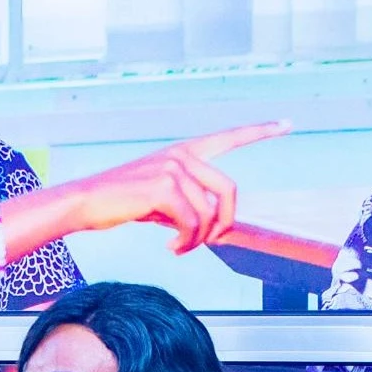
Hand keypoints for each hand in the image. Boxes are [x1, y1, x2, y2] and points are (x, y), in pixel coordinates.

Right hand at [53, 123, 287, 254]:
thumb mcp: (159, 199)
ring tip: (179, 247)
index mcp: (183, 152)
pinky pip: (192, 224)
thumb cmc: (119, 203)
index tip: (287, 124)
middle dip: (224, 224)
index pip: (228, 137)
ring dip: (197, 240)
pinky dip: (185, 243)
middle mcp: (181, 155)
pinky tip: (171, 247)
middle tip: (209, 243)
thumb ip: (187, 203)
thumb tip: (212, 229)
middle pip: (228, 191)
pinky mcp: (164, 187)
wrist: (85, 203)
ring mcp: (173, 168)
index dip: (259, 131)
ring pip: (209, 214)